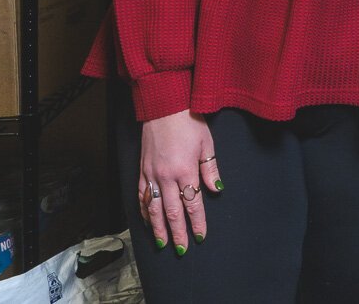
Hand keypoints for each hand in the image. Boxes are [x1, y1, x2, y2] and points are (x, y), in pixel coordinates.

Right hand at [139, 110, 222, 253]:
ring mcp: (152, 175)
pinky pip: (142, 196)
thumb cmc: (189, 123)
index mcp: (186, 171)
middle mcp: (167, 177)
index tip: (200, 237)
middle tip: (182, 249)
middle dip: (178, 233)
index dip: (197, 222)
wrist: (164, 108)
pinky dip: (145, 212)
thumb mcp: (207, 143)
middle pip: (172, 212)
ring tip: (163, 244)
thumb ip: (210, 169)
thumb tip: (216, 190)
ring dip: (159, 228)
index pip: (193, 204)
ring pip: (155, 209)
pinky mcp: (142, 171)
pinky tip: (148, 222)